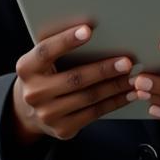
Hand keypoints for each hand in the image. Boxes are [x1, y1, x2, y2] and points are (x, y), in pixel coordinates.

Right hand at [12, 24, 136, 142]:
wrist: (29, 111)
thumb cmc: (45, 73)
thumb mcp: (43, 60)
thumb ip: (60, 48)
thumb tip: (95, 30)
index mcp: (26, 68)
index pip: (45, 51)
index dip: (66, 40)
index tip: (88, 30)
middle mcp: (34, 93)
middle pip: (73, 79)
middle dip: (103, 69)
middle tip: (126, 62)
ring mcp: (47, 114)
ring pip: (88, 98)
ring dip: (115, 86)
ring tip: (133, 77)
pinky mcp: (62, 129)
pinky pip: (94, 114)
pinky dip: (114, 102)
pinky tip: (128, 93)